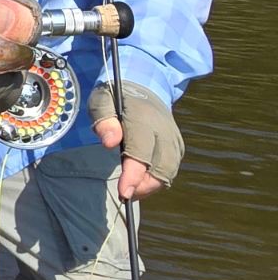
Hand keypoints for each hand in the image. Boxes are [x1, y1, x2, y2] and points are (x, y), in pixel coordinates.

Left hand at [88, 81, 180, 200]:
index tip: (124, 192)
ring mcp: (173, 139)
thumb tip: (110, 143)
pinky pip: (170, 169)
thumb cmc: (117, 97)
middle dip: (143, 185)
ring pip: (168, 171)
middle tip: (124, 193)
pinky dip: (156, 180)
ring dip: (150, 185)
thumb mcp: (102, 101)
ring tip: (130, 189)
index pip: (141, 151)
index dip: (134, 174)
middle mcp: (164, 131)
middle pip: (160, 167)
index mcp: (144, 118)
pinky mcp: (177, 147)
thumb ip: (103, 119)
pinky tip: (140, 183)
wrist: (145, 86)